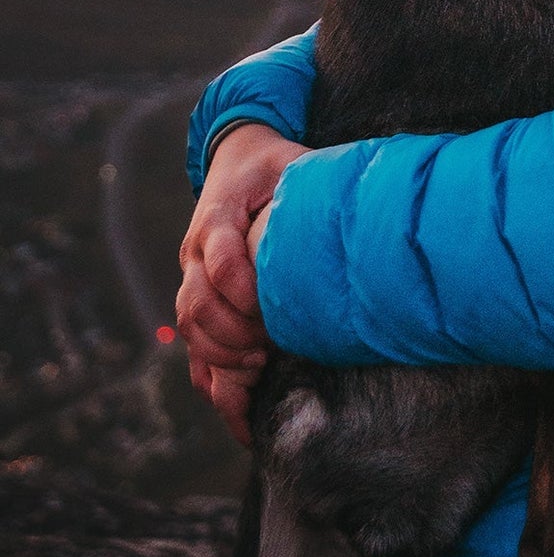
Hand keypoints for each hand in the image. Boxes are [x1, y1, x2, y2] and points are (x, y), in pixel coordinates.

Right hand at [176, 123, 304, 442]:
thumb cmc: (272, 164)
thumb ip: (314, 180)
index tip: (271, 311)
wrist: (235, 158)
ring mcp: (191, 274)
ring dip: (220, 354)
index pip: (220, 258)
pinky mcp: (196, 294)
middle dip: (231, 332)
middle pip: (198, 302)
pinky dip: (209, 372)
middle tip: (267, 349)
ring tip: (257, 366)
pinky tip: (235, 399)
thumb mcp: (292, 161)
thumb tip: (361, 202)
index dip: (242, 289)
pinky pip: (191, 342)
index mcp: (218, 215)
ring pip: (190, 326)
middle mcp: (196, 249)